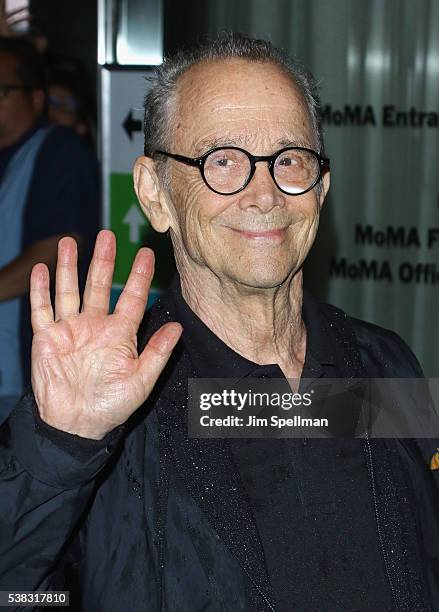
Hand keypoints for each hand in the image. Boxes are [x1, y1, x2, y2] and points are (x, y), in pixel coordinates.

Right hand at [30, 230, 181, 439]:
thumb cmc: (111, 405)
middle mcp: (95, 325)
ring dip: (69, 266)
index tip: (147, 253)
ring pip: (69, 290)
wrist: (75, 424)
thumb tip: (178, 328)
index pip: (133, 298)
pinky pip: (42, 310)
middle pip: (99, 285)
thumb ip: (157, 353)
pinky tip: (42, 270)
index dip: (140, 275)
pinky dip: (41, 290)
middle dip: (103, 260)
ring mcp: (70, 329)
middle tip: (108, 235)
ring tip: (71, 241)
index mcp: (120, 334)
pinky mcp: (46, 338)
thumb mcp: (141, 381)